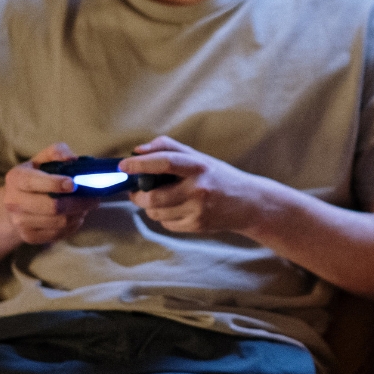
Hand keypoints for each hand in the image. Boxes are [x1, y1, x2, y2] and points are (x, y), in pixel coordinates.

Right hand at [3, 143, 100, 243]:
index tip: (74, 184)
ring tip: (86, 206)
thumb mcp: (43, 159)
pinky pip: (59, 234)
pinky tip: (76, 216)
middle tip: (94, 198)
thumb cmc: (37, 176)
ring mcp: (19, 222)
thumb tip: (72, 158)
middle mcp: (13, 201)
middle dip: (79, 203)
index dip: (56, 184)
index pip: (34, 182)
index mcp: (16, 178)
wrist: (19, 202)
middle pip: (53, 207)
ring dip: (79, 214)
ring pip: (59, 222)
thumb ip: (58, 152)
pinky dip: (73, 225)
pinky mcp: (29, 236)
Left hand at [119, 136, 260, 233]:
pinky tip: (176, 209)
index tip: (124, 165)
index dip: (140, 164)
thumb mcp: (200, 157)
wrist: (249, 203)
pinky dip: (164, 217)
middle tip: (136, 190)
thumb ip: (169, 148)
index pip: (165, 162)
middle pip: (154, 196)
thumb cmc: (220, 177)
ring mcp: (198, 210)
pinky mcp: (197, 226)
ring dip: (149, 206)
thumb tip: (138, 150)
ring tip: (158, 199)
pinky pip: (167, 223)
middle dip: (138, 195)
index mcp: (199, 166)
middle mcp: (198, 189)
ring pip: (156, 212)